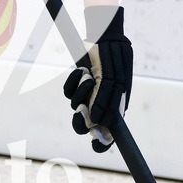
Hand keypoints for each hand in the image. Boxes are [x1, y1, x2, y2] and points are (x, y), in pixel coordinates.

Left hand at [63, 6, 131, 151]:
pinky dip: (73, 82)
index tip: (97, 144)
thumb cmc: (115, 60)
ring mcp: (87, 95)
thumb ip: (107, 103)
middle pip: (85, 126)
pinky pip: (67, 91)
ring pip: (74, 107)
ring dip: (80, 93)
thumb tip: (97, 124)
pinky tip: (81, 71)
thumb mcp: (115, 82)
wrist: (105, 38)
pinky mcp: (75, 84)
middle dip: (80, 121)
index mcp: (115, 109)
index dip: (102, 143)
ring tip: (89, 78)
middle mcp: (100, 105)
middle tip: (79, 112)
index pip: (107, 134)